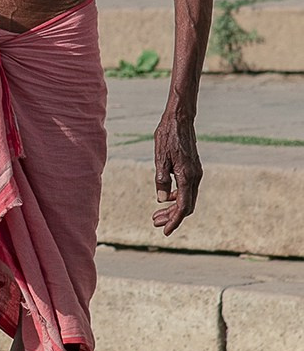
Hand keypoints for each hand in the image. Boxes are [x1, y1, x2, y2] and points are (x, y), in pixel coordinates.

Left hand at [152, 111, 202, 234]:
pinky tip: (165, 198)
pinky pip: (187, 189)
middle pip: (186, 206)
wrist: (180, 119)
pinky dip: (177, 197)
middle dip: (171, 217)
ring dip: (173, 208)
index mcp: (187, 177)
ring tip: (157, 214)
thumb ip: (161, 180)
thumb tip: (161, 200)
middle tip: (155, 222)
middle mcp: (195, 177)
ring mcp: (196, 173)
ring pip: (187, 198)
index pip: (183, 207)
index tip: (165, 231)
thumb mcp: (160, 159)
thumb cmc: (168, 136)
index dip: (174, 221)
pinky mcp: (193, 169)